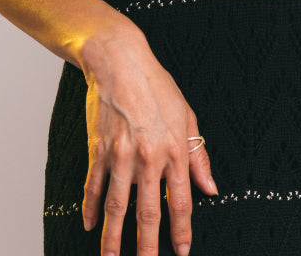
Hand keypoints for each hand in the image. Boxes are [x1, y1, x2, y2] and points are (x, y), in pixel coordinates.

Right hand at [80, 29, 217, 255]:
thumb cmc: (158, 88)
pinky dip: (90, 209)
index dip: (182, 230)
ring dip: (113, 239)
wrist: (122, 64)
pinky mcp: (98, 151)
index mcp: (174, 149)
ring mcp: (120, 156)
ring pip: (116, 208)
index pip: (180, 201)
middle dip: (147, 245)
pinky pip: (93, 188)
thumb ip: (199, 157)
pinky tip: (90, 226)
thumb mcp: (189, 117)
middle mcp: (148, 157)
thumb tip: (211, 189)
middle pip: (147, 212)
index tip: (182, 251)